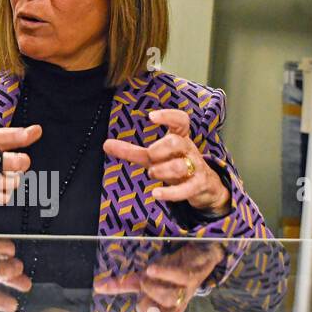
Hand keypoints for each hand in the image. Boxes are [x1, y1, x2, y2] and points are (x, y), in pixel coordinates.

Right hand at [0, 125, 42, 216]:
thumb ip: (5, 137)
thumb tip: (35, 131)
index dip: (16, 135)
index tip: (35, 132)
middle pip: (10, 163)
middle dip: (21, 162)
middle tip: (21, 161)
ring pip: (11, 182)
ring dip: (14, 178)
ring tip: (7, 175)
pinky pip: (3, 197)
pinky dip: (6, 193)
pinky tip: (0, 187)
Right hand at [93, 242, 224, 311]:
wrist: (201, 252)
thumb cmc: (173, 269)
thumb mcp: (149, 277)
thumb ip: (124, 285)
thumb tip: (98, 287)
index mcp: (168, 307)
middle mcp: (178, 302)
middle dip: (144, 304)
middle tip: (142, 286)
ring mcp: (186, 288)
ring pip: (167, 297)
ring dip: (151, 286)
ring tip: (147, 274)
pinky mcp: (191, 273)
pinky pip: (178, 276)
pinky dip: (163, 273)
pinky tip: (151, 269)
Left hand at [102, 108, 228, 214]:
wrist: (205, 185)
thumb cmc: (177, 164)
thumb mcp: (155, 157)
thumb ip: (132, 151)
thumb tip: (106, 144)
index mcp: (180, 138)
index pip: (181, 121)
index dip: (168, 116)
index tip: (151, 117)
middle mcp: (188, 150)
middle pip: (176, 141)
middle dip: (160, 147)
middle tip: (150, 155)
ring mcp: (194, 168)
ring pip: (179, 166)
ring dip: (161, 170)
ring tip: (152, 173)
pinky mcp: (197, 186)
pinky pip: (185, 189)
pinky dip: (170, 193)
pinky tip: (156, 194)